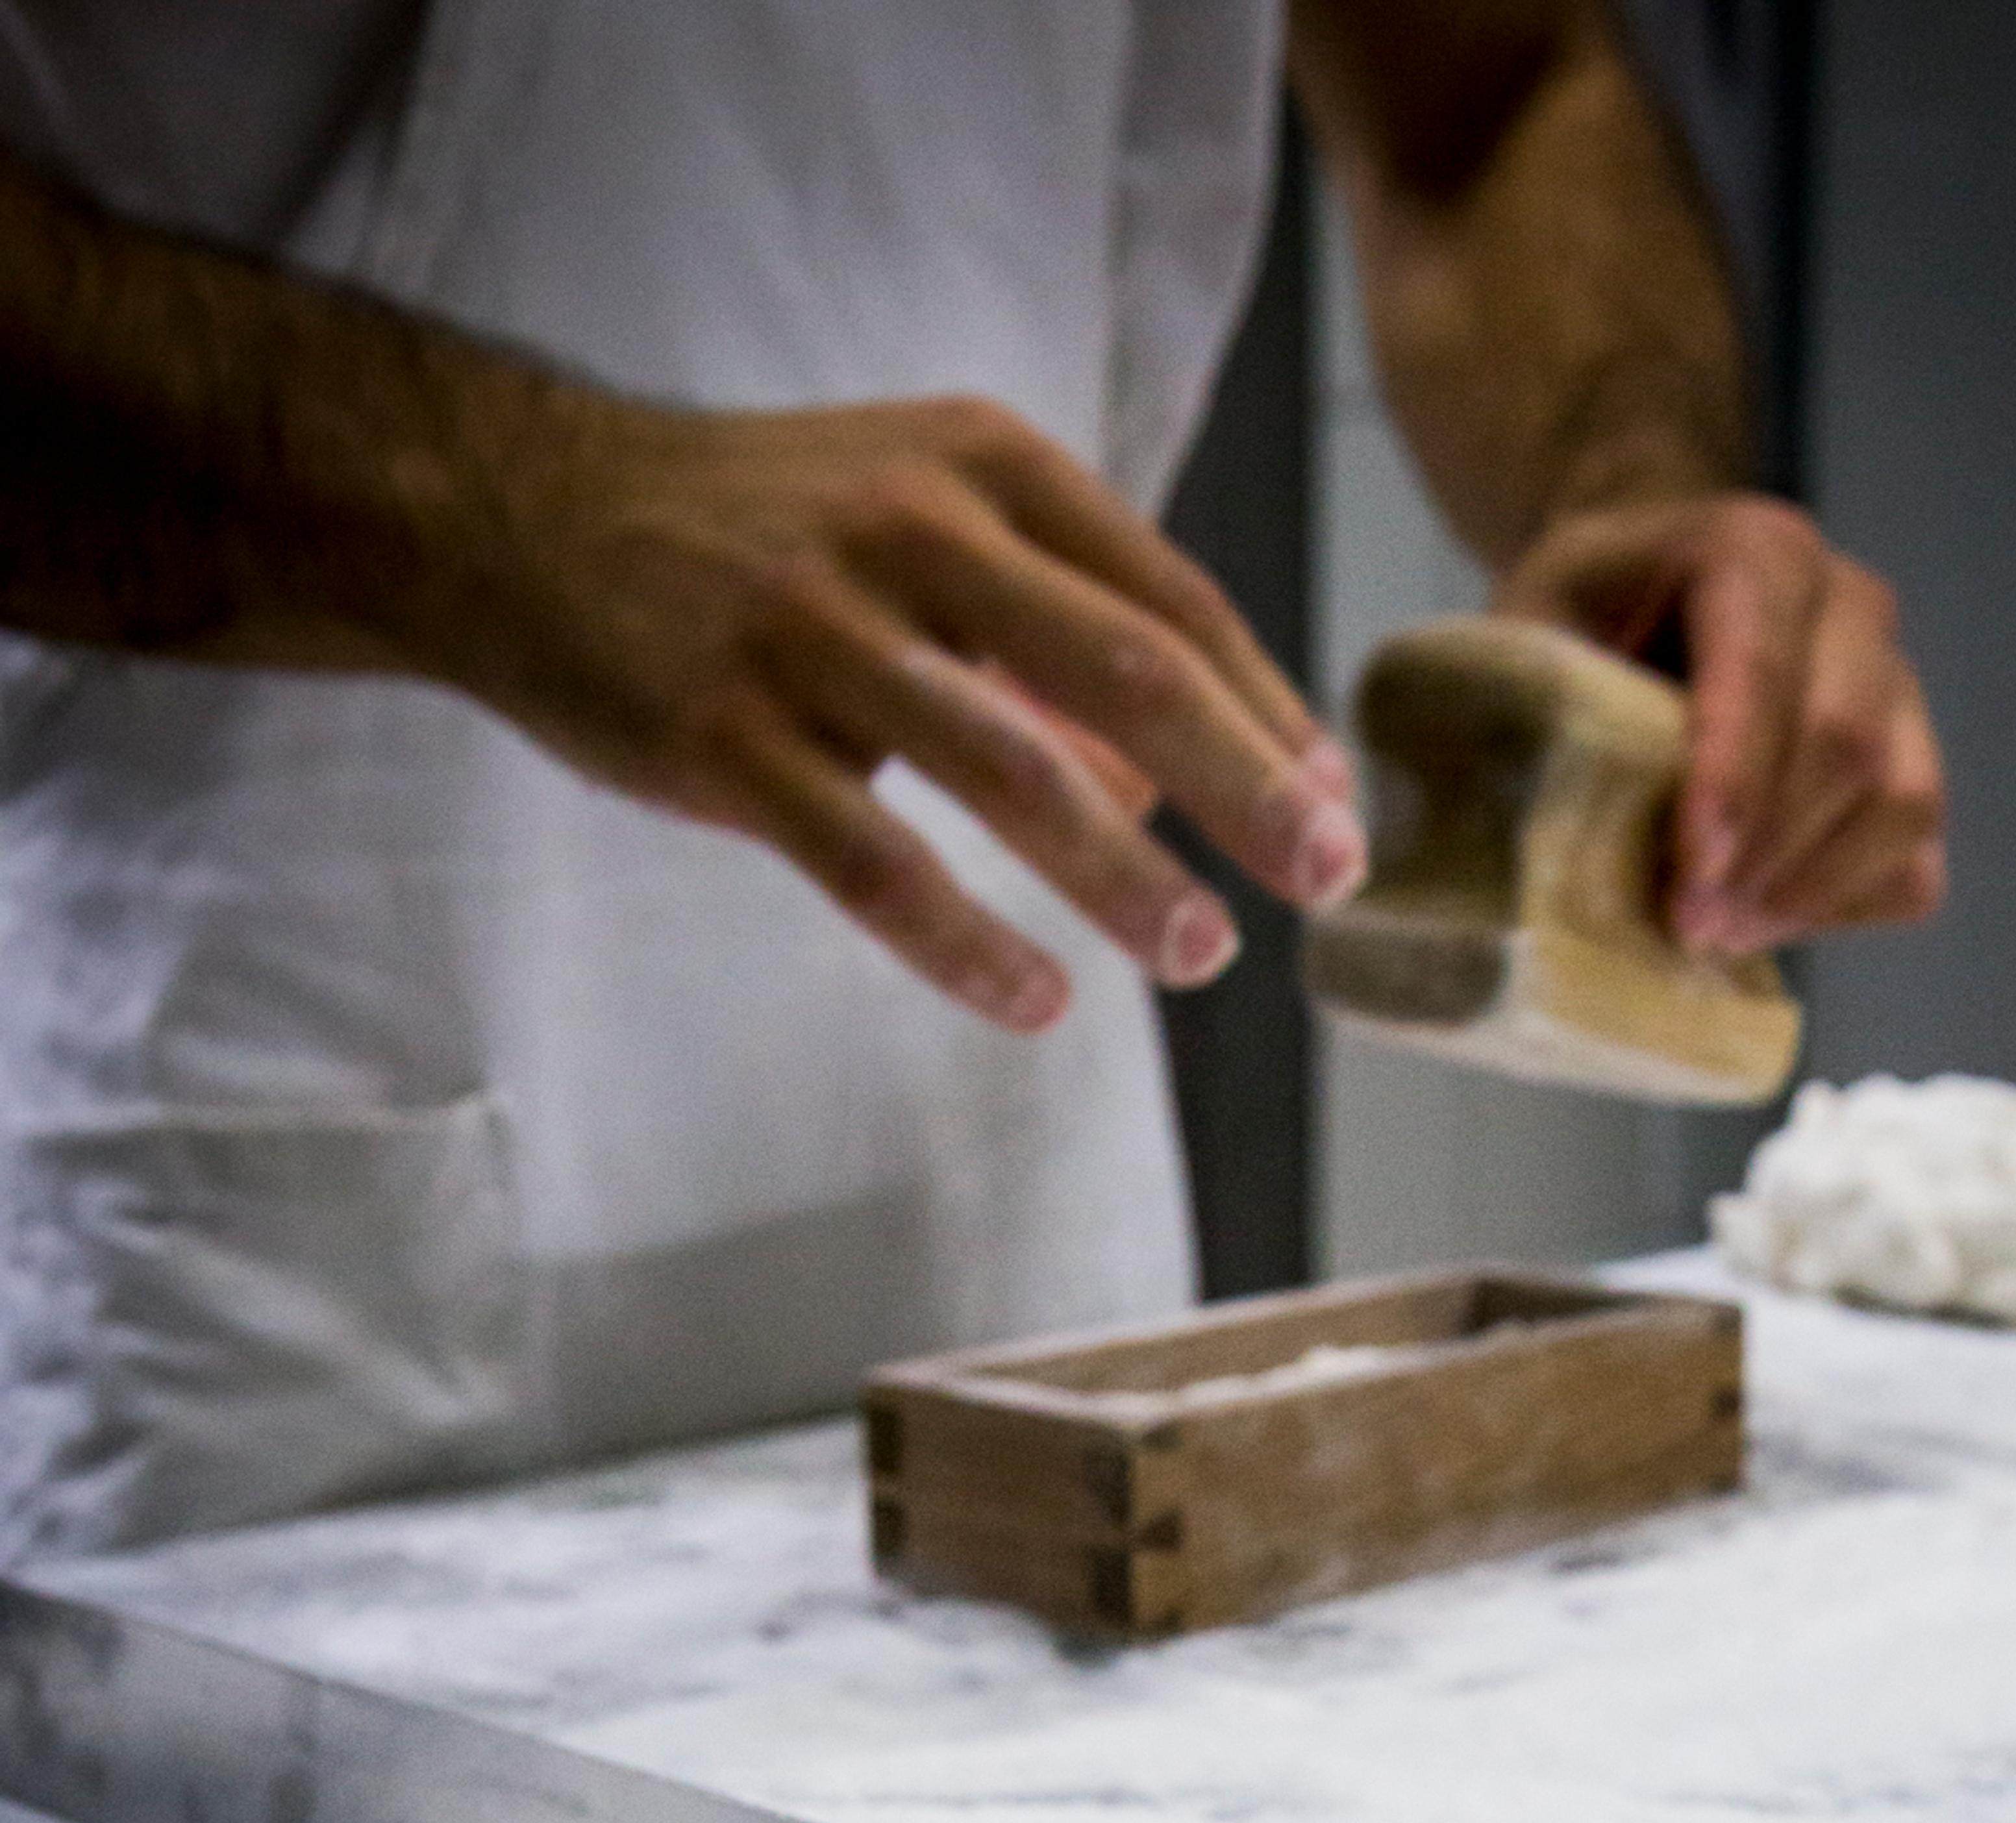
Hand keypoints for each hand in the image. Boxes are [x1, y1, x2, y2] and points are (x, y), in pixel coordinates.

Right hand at [401, 387, 1366, 1031]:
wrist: (521, 514)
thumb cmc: (760, 536)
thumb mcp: (921, 523)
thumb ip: (1053, 639)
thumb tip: (1177, 795)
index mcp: (982, 468)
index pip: (1169, 598)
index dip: (1267, 712)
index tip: (1335, 806)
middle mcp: (910, 531)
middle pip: (1126, 672)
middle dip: (1245, 784)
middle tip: (1325, 878)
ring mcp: (814, 635)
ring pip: (1014, 775)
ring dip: (1124, 876)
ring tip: (1198, 952)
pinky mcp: (726, 736)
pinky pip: (875, 865)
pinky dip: (969, 943)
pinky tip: (1038, 1002)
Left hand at [1497, 494, 1945, 951]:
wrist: (1644, 596)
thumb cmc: (1579, 622)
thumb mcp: (1526, 634)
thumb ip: (1527, 708)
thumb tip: (1503, 834)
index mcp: (1755, 550)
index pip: (1764, 673)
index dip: (1732, 786)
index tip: (1689, 883)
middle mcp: (1849, 604)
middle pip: (1847, 747)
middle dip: (1767, 859)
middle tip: (1685, 931)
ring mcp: (1896, 684)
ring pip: (1902, 807)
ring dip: (1810, 894)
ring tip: (1717, 935)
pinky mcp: (1911, 762)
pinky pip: (1914, 863)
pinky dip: (1845, 911)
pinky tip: (1758, 921)